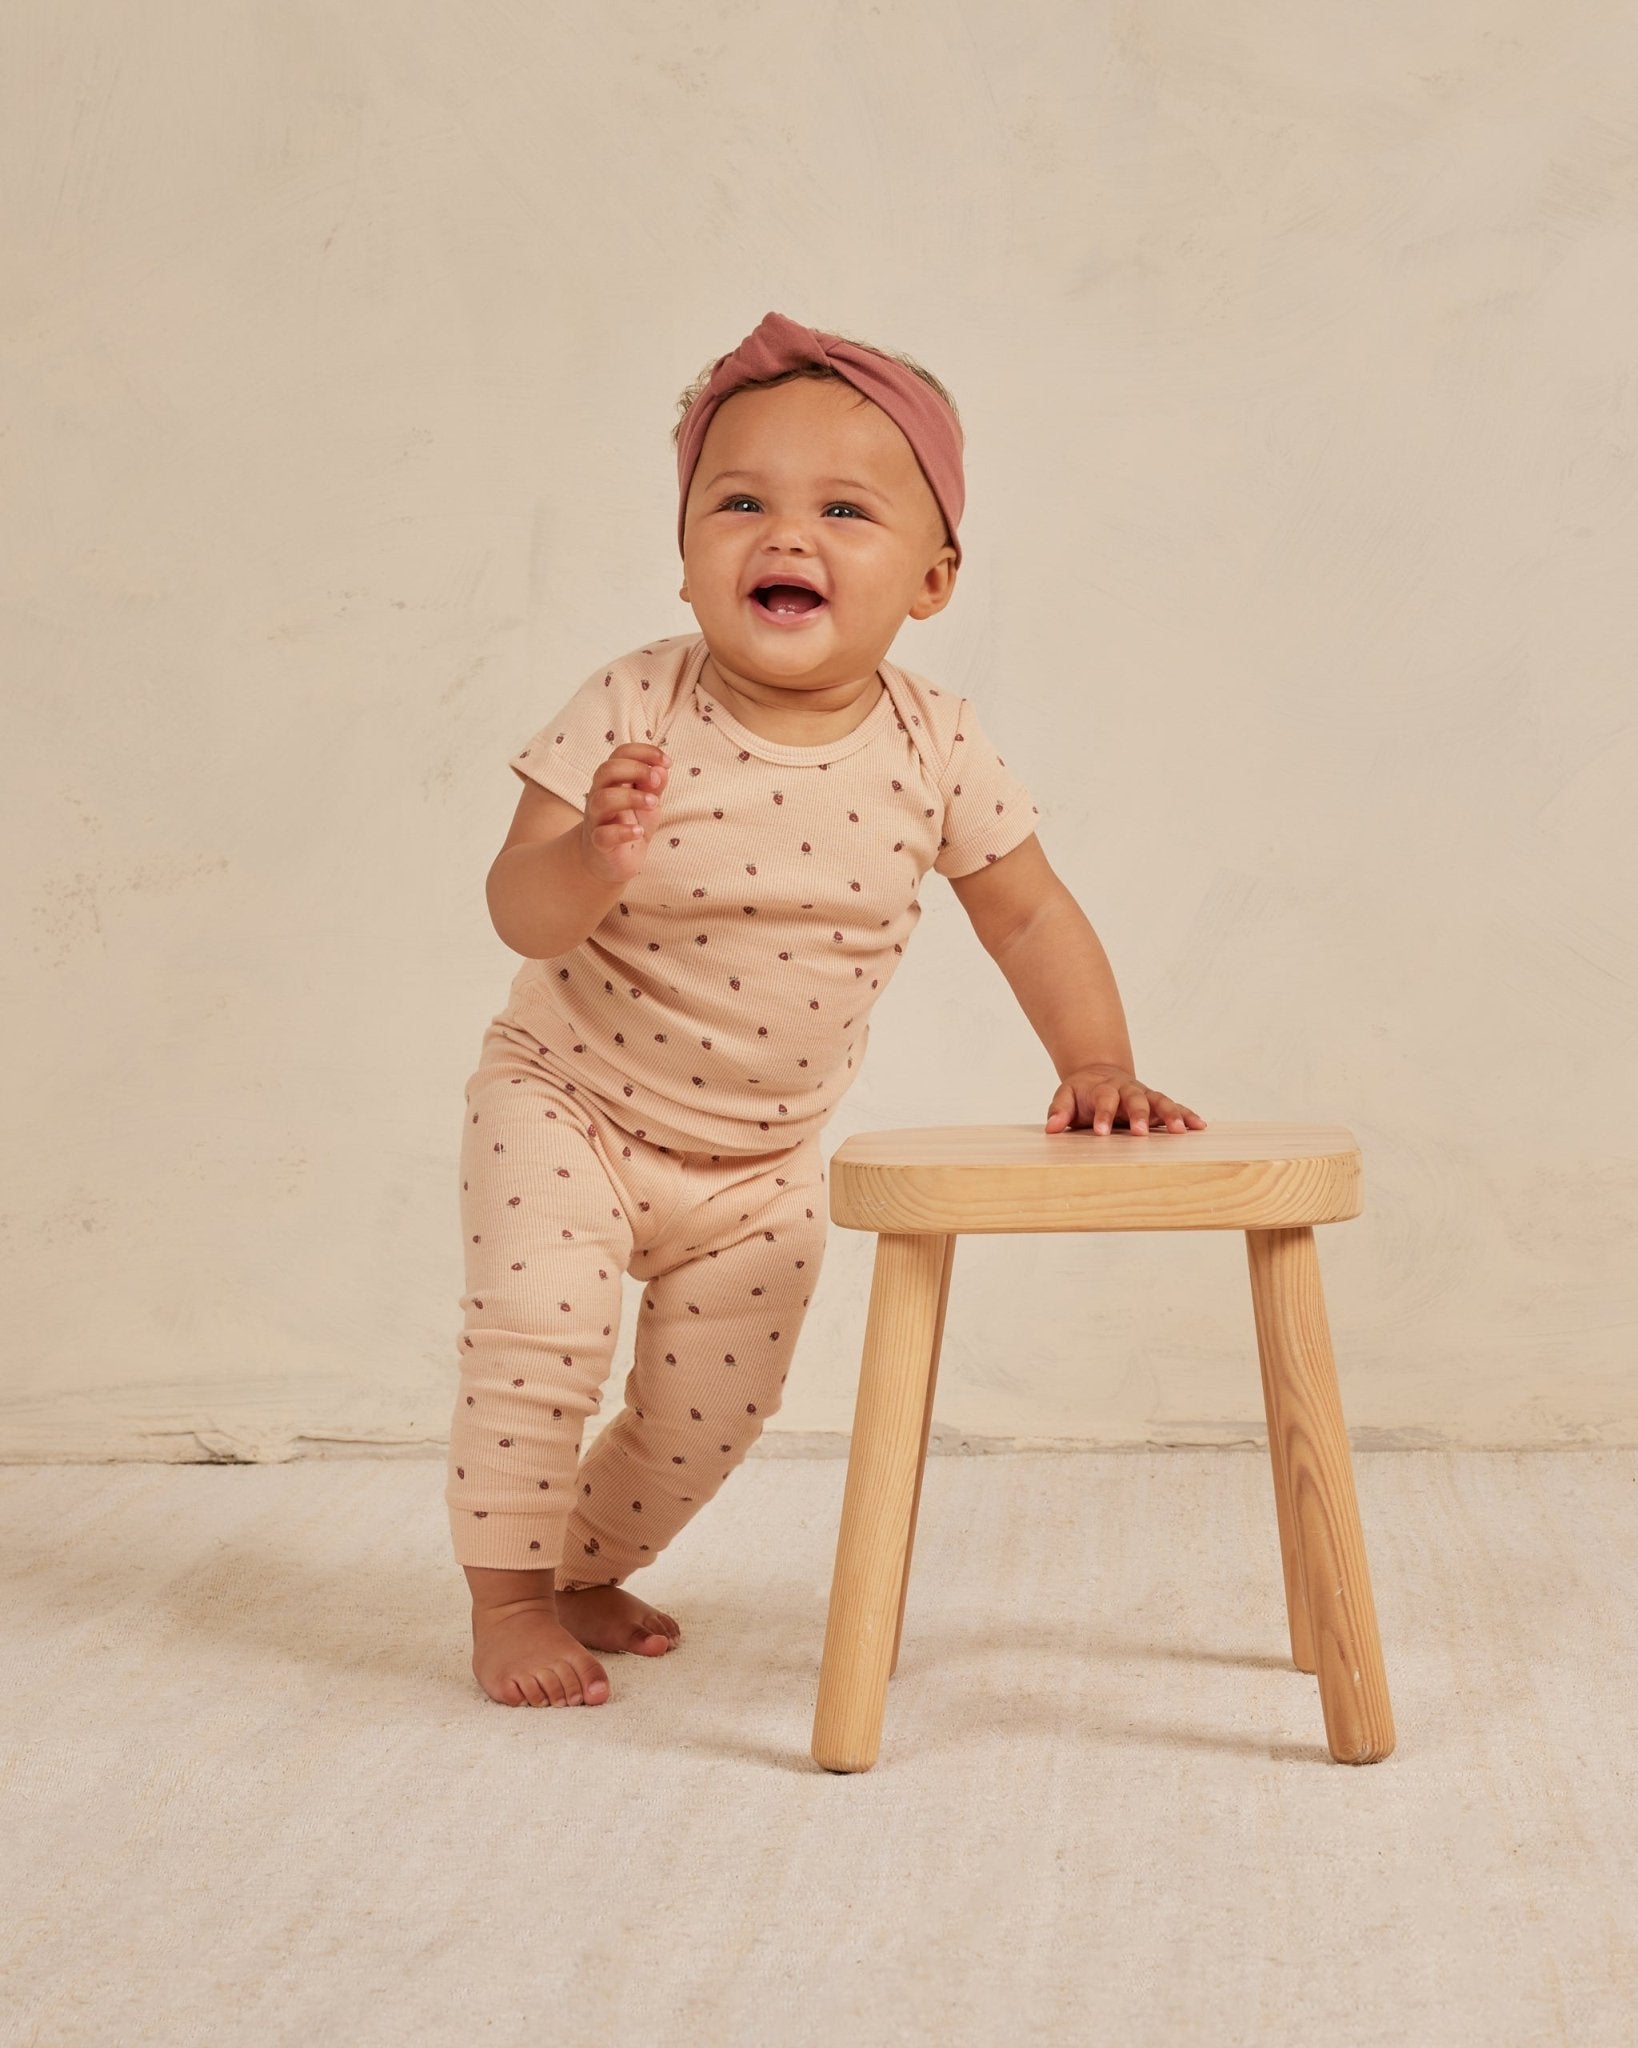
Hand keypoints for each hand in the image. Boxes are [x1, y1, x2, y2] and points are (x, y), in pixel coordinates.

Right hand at [578, 744, 669, 884]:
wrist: (609, 861)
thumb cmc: (629, 824)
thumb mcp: (648, 802)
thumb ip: (655, 785)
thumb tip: (662, 768)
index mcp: (612, 781)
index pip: (620, 754)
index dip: (644, 752)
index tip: (668, 762)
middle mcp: (600, 795)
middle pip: (606, 770)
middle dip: (636, 769)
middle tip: (656, 782)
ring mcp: (597, 819)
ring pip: (603, 799)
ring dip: (631, 798)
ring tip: (653, 804)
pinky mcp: (598, 843)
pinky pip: (604, 835)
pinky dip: (623, 832)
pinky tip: (640, 832)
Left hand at [1044, 1064, 1206, 1134]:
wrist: (1099, 1073)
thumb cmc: (1082, 1092)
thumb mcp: (1065, 1096)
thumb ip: (1059, 1111)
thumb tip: (1051, 1128)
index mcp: (1103, 1089)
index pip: (1103, 1100)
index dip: (1103, 1115)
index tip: (1101, 1132)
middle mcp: (1127, 1090)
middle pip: (1135, 1099)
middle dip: (1139, 1115)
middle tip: (1139, 1133)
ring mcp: (1145, 1095)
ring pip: (1160, 1100)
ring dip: (1170, 1114)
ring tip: (1180, 1131)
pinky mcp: (1157, 1103)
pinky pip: (1175, 1107)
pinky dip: (1187, 1115)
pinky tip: (1200, 1126)